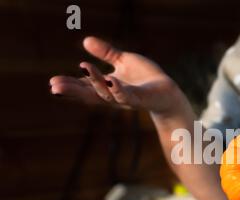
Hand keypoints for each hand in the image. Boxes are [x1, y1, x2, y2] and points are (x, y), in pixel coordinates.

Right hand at [49, 36, 186, 112]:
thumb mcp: (123, 61)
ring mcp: (126, 98)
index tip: (52, 83)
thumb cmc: (145, 78)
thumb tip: (85, 41)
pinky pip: (127, 95)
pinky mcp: (140, 99)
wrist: (167, 92)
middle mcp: (113, 95)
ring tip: (84, 68)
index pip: (85, 86)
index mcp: (107, 87)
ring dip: (95, 82)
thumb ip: (106, 53)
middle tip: (54, 87)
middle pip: (90, 94)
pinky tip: (111, 81)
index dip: (70, 85)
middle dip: (73, 90)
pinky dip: (118, 89)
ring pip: (107, 94)